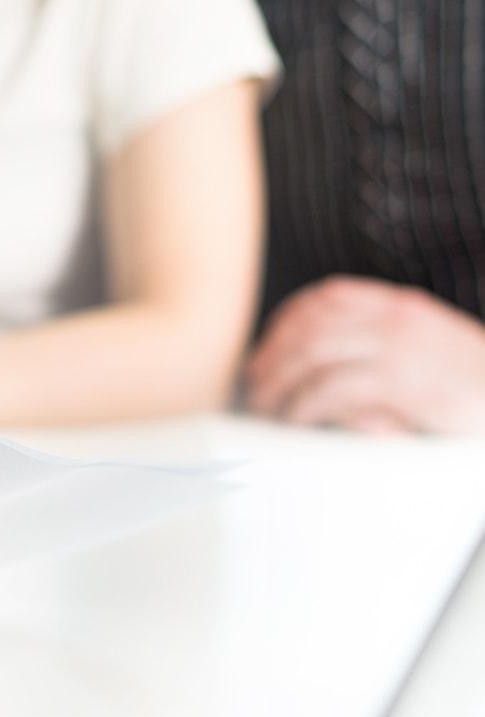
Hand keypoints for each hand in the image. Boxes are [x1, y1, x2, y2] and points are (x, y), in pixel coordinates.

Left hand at [245, 276, 484, 432]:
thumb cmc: (473, 386)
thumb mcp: (429, 350)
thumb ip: (381, 345)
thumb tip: (322, 367)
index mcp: (400, 306)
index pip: (328, 296)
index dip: (286, 321)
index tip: (265, 347)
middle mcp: (396, 318)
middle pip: (310, 325)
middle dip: (272, 355)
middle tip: (253, 384)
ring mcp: (399, 348)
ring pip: (313, 354)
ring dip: (279, 382)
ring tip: (266, 407)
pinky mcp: (403, 384)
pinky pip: (334, 389)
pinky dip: (305, 405)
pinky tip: (295, 420)